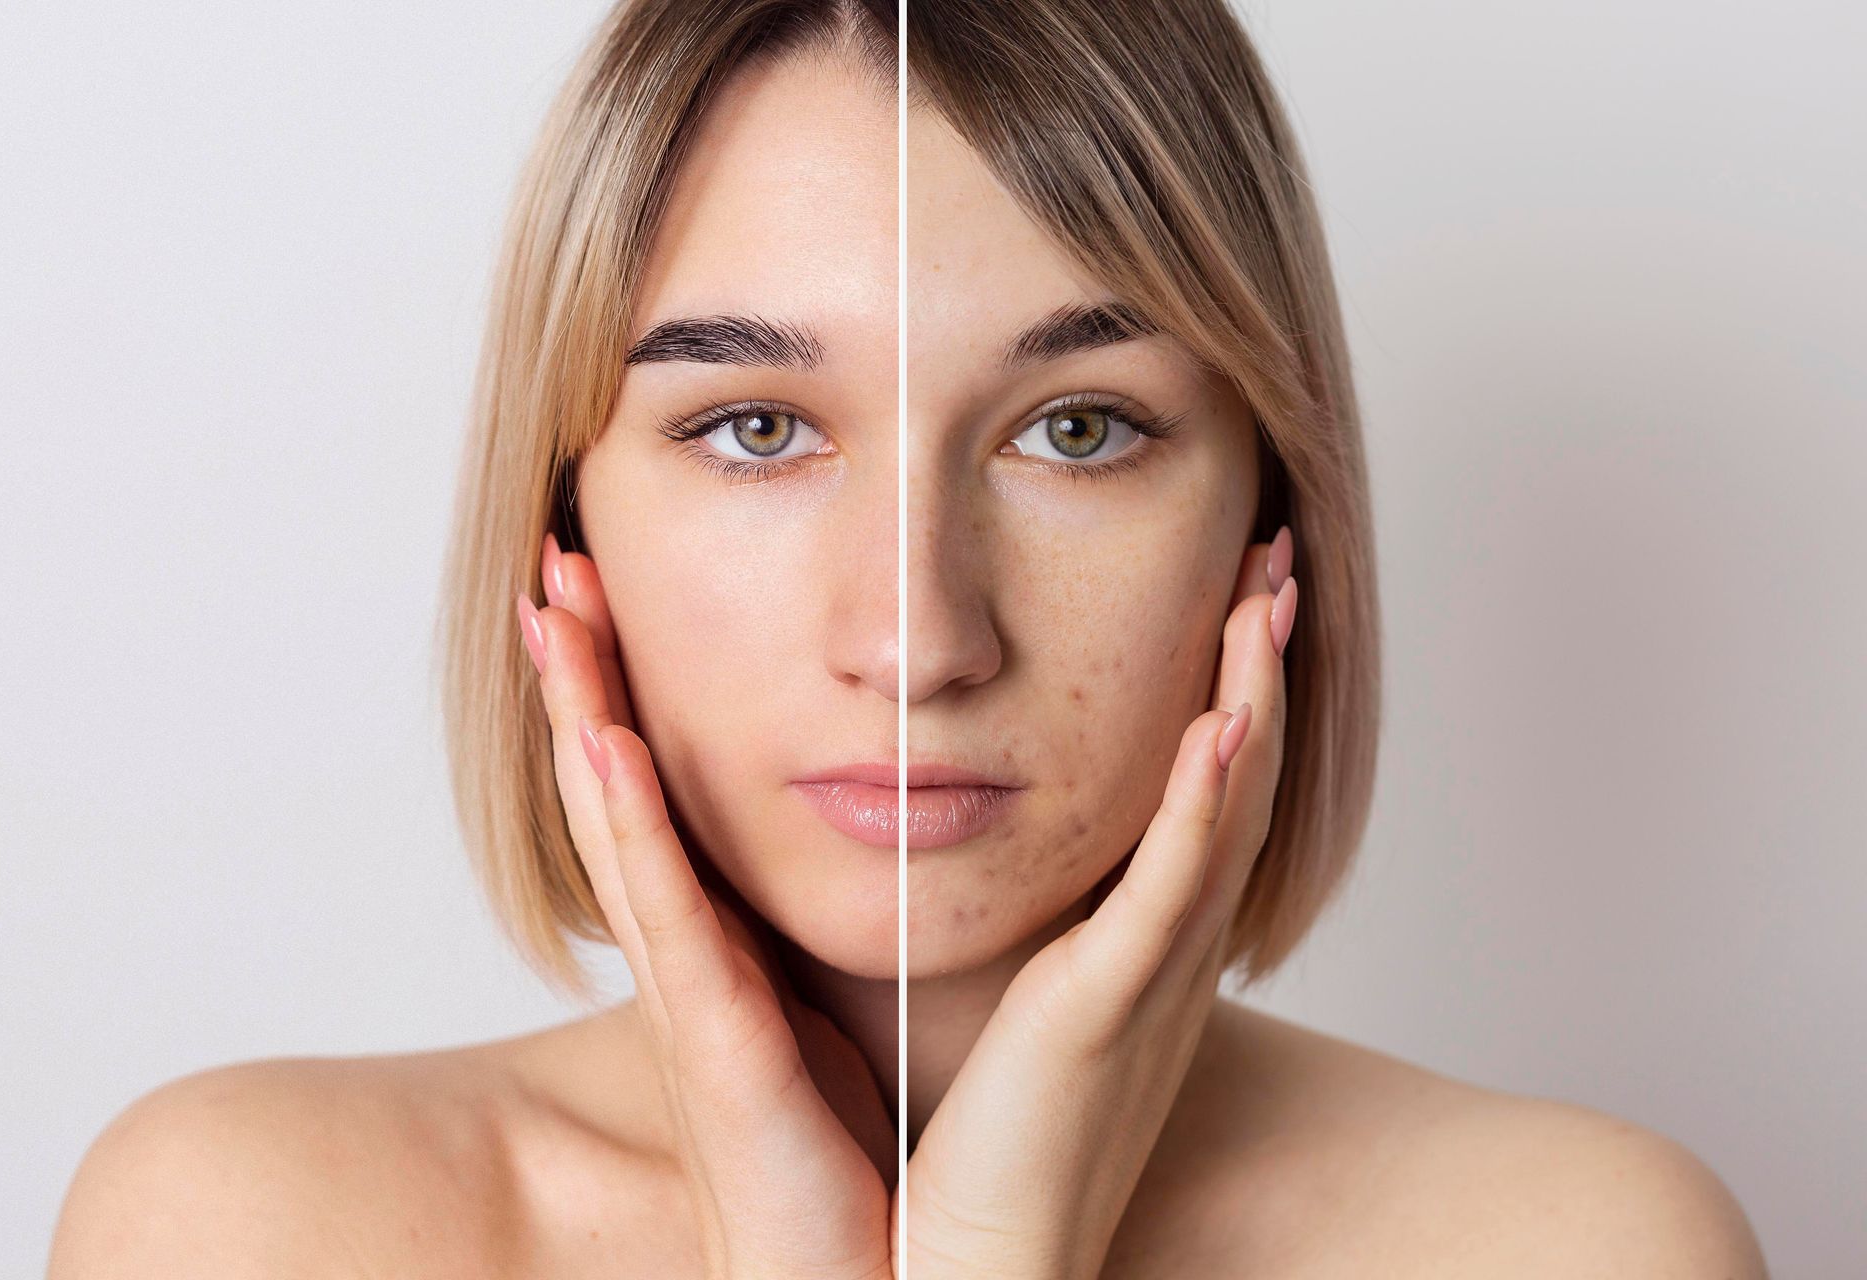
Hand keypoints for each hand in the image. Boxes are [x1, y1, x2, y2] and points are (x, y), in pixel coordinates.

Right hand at [520, 533, 897, 1279]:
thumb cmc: (857, 1156)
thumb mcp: (834, 1008)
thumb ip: (830, 923)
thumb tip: (867, 834)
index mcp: (722, 944)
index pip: (659, 788)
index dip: (622, 689)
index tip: (605, 589)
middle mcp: (689, 959)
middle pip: (616, 786)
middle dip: (581, 673)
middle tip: (553, 565)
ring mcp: (689, 1000)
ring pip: (619, 829)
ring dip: (580, 714)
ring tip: (553, 611)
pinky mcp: (715, 1049)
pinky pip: (668, 919)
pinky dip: (626, 827)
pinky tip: (600, 743)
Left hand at [899, 531, 1297, 1279]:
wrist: (970, 1269)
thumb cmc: (977, 1145)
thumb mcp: (1020, 1007)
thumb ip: (1035, 930)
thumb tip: (987, 844)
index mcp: (1140, 946)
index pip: (1202, 793)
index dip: (1229, 691)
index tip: (1233, 597)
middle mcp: (1165, 954)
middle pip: (1235, 780)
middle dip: (1258, 666)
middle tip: (1275, 562)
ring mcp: (1149, 981)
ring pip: (1221, 815)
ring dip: (1250, 700)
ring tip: (1267, 598)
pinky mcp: (1108, 1012)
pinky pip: (1170, 893)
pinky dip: (1204, 807)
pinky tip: (1221, 726)